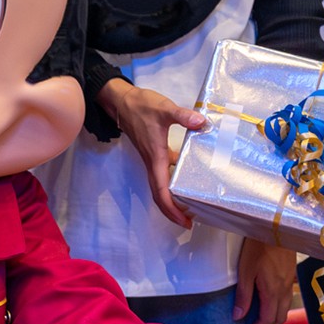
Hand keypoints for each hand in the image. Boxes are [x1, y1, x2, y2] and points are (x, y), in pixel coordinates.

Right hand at [97, 79, 207, 227]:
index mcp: (155, 157)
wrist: (122, 102)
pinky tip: (186, 177)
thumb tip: (201, 123)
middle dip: (172, 212)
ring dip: (172, 199)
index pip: (161, 190)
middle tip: (188, 221)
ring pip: (160, 186)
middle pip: (159, 195)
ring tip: (189, 206)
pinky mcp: (153, 153)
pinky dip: (173, 181)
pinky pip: (162, 173)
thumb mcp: (164, 109)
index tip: (184, 221)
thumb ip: (183, 116)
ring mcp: (152, 159)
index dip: (171, 208)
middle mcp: (152, 163)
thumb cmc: (141, 107)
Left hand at [235, 237, 293, 323]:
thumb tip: (238, 317)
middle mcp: (285, 290)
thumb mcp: (245, 271)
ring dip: (273, 319)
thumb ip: (243, 295)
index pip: (267, 320)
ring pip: (285, 309)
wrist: (276, 227)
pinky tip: (268, 302)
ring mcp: (290, 282)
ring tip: (259, 321)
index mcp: (273, 291)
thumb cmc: (259, 246)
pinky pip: (287, 298)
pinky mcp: (291, 274)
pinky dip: (278, 307)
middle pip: (279, 318)